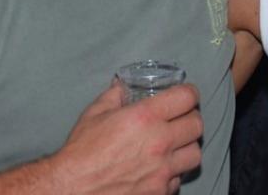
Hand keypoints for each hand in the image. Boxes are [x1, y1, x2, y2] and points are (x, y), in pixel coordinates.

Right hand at [51, 82, 202, 193]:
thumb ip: (115, 94)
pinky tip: (161, 168)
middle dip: (191, 117)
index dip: (189, 93)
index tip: (186, 95)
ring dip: (187, 146)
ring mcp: (162, 171)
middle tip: (181, 118)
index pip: (187, 97)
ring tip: (175, 144)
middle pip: (197, 124)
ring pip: (195, 153)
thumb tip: (123, 84)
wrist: (70, 189)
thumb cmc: (81, 151)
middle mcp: (159, 142)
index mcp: (146, 117)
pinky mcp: (159, 192)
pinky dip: (174, 172)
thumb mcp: (96, 112)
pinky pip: (179, 179)